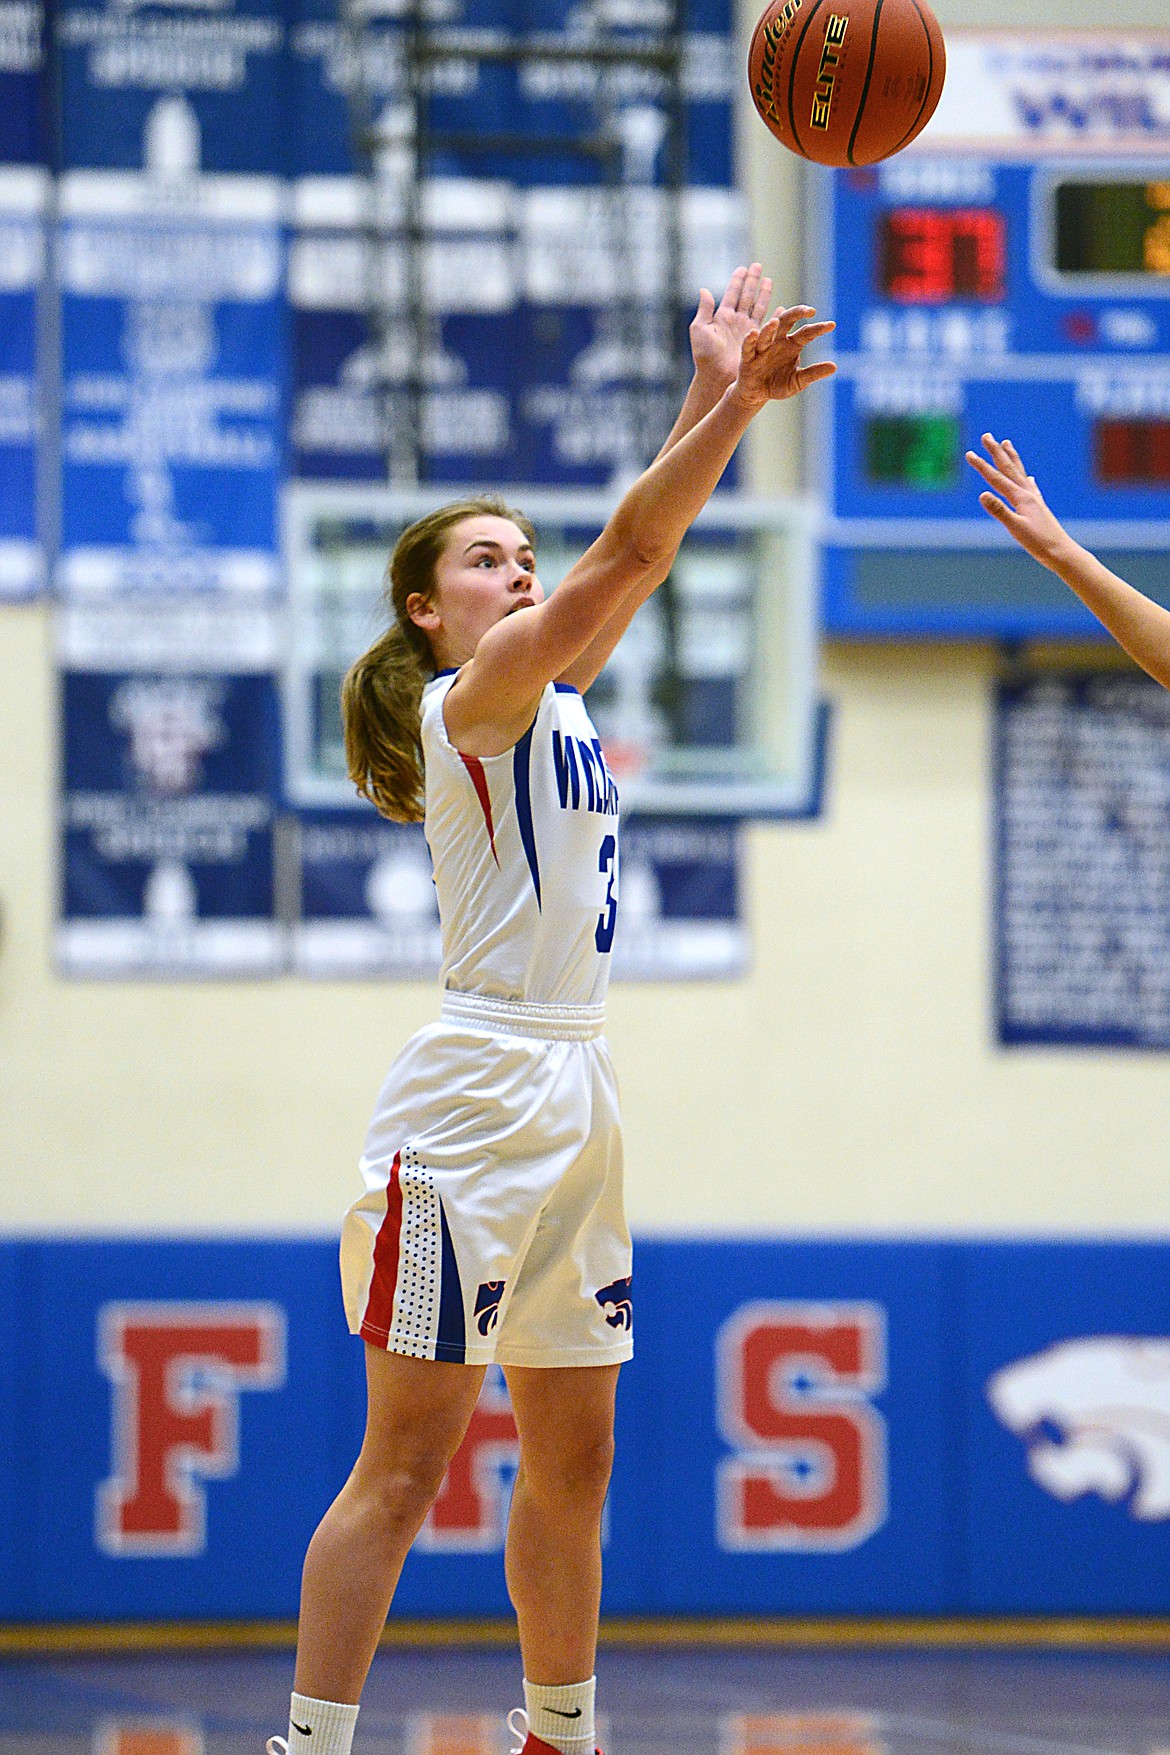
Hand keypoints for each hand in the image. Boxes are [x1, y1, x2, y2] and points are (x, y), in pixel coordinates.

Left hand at [690, 263, 772, 387]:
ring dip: (763, 294)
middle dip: (752, 281)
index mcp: (722, 317)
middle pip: (746, 296)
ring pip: (758, 307)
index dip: (737, 280)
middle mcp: (736, 321)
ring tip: (768, 280)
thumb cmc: (705, 356)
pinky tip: (781, 307)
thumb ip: (704, 310)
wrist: (717, 376)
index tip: (743, 268)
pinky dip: (775, 316)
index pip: (731, 294)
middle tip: (757, 265)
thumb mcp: (700, 329)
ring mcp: (747, 331)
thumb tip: (703, 289)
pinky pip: (768, 325)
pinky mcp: (756, 341)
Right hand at [730, 307, 835, 409]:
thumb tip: (834, 366)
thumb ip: (813, 373)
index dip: (818, 328)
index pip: (807, 332)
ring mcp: (762, 347)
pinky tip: (753, 333)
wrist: (756, 395)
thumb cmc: (777, 384)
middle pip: (787, 321)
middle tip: (809, 310)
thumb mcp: (798, 381)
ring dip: (770, 326)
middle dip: (797, 313)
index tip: (832, 325)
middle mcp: (778, 341)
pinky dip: (750, 340)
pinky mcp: (747, 357)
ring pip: (767, 332)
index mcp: (792, 344)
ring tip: (776, 321)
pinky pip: (748, 347)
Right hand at [965, 434, 1073, 569]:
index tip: (969, 453)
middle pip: (1009, 468)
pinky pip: (1031, 487)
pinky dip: (1027, 479)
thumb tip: (982, 494)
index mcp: (1021, 497)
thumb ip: (999, 510)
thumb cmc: (1039, 542)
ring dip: (1012, 458)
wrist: (1061, 552)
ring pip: (1020, 473)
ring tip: (1006, 444)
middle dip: (996, 452)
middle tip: (987, 436)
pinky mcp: (1039, 508)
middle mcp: (1028, 493)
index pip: (996, 478)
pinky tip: (1030, 478)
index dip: (981, 466)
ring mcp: (1034, 499)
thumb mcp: (1016, 528)